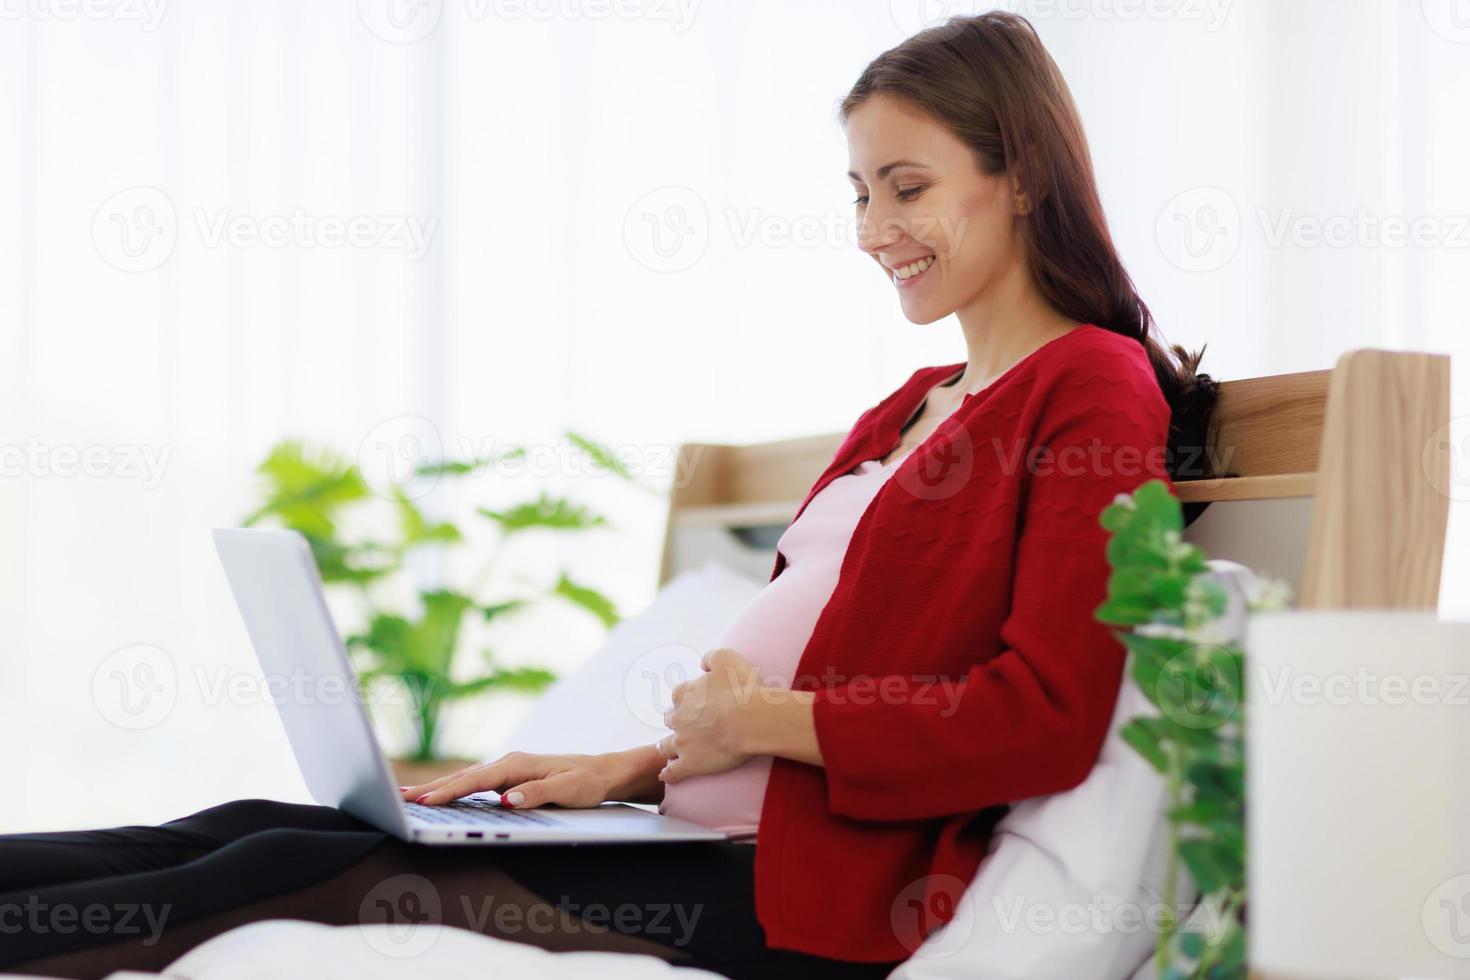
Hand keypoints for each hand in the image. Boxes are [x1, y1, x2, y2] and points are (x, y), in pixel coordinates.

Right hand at [400, 749, 653, 808]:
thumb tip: (506, 799)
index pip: (477, 780)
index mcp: (518, 764)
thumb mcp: (568, 790)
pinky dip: (453, 789)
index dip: (450, 791)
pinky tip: (439, 797)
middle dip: (432, 788)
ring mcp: (507, 770)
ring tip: (408, 797)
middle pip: (464, 777)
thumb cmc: (587, 782)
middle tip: (401, 799)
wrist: (603, 772)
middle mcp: (509, 763)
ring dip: (438, 788)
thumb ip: (538, 794)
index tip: (427, 801)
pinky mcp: (508, 779)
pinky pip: (474, 785)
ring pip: (466, 779)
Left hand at [659, 647, 763, 784]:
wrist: (750, 721)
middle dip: (676, 721)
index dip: (687, 699)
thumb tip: (703, 663)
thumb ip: (711, 656)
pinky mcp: (690, 764)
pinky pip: (672, 772)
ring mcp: (682, 743)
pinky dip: (668, 773)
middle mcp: (678, 718)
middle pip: (670, 720)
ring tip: (670, 750)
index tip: (697, 703)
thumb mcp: (727, 659)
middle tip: (686, 726)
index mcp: (684, 694)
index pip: (679, 695)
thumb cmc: (742, 689)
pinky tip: (666, 775)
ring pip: (667, 746)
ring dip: (668, 746)